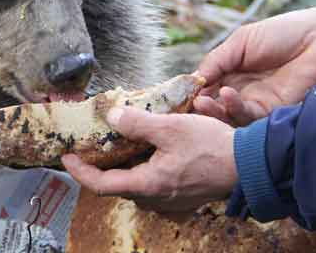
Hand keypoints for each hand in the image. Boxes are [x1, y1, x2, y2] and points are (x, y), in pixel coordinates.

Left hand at [61, 107, 236, 212]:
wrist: (250, 165)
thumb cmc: (212, 147)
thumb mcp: (170, 127)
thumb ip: (137, 123)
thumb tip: (111, 116)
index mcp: (147, 184)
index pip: (100, 184)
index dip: (79, 171)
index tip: (66, 156)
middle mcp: (155, 197)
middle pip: (116, 184)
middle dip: (99, 166)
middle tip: (88, 146)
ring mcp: (170, 198)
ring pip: (135, 183)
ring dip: (121, 165)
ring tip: (112, 143)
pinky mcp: (182, 193)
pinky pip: (152, 181)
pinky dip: (141, 165)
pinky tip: (145, 148)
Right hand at [193, 8, 315, 125]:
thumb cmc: (282, 33)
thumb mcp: (240, 42)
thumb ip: (216, 61)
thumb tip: (194, 80)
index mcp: (234, 73)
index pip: (207, 88)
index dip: (192, 93)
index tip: (176, 96)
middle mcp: (243, 91)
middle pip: (215, 107)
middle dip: (199, 108)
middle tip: (189, 104)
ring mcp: (258, 103)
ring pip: (229, 117)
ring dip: (214, 111)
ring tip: (203, 102)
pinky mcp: (273, 113)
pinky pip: (249, 118)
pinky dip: (234, 109)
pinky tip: (228, 95)